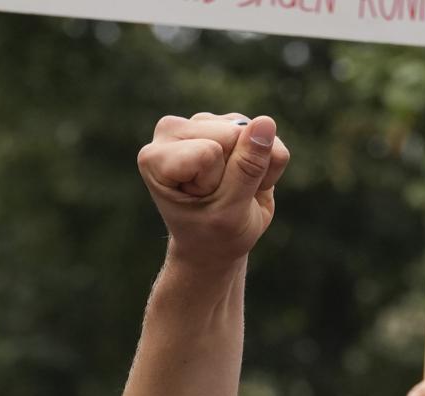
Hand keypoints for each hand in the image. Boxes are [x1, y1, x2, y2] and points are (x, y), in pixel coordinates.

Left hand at [139, 113, 287, 268]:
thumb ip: (247, 168)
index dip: (217, 183)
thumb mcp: (230, 213)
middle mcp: (173, 131)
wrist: (215, 244)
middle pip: (231, 135)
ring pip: (250, 132)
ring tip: (234, 190)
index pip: (208, 153)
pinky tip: (248, 180)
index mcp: (156, 156)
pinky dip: (268, 163)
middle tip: (221, 197)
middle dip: (237, 172)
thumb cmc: (213, 235)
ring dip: (254, 169)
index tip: (204, 203)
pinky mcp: (229, 122)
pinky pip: (267, 133)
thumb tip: (266, 123)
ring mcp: (202, 123)